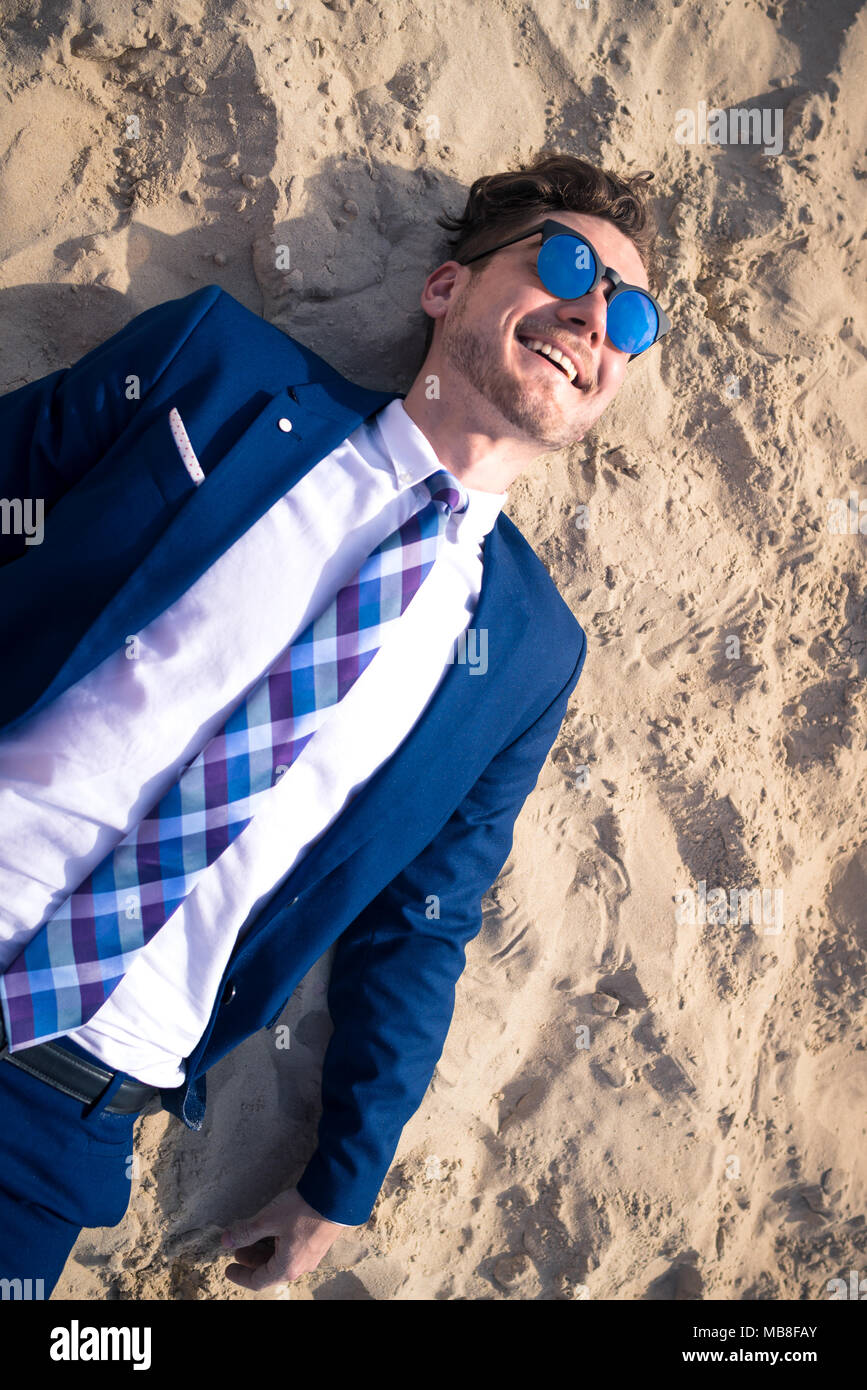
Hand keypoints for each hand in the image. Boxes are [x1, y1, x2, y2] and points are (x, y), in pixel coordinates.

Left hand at [220, 1187, 349, 1291]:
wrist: (336, 1195)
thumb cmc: (302, 1209)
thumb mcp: (268, 1219)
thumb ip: (246, 1231)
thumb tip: (226, 1240)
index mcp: (286, 1266)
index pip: (258, 1281)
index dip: (241, 1275)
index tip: (229, 1268)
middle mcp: (300, 1266)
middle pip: (270, 1271)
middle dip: (252, 1260)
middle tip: (239, 1248)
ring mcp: (311, 1256)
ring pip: (282, 1260)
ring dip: (265, 1252)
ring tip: (253, 1236)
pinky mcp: (318, 1243)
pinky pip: (293, 1252)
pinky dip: (278, 1246)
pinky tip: (274, 1231)